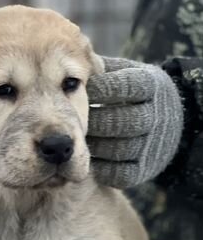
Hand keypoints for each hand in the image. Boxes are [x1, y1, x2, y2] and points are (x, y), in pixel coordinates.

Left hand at [86, 57, 183, 188]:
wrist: (167, 120)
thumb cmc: (133, 92)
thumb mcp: (126, 73)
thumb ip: (103, 69)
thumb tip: (75, 66)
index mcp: (152, 87)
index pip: (124, 87)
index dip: (100, 90)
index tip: (82, 90)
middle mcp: (157, 116)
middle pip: (119, 121)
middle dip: (93, 121)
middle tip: (71, 121)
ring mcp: (152, 145)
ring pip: (118, 148)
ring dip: (94, 146)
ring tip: (77, 141)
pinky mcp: (145, 169)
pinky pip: (120, 173)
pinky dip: (102, 168)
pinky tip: (89, 159)